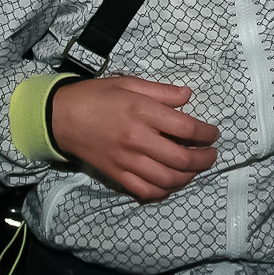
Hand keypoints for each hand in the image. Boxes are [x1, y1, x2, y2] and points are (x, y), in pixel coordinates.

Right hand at [51, 75, 218, 199]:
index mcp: (143, 112)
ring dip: (189, 177)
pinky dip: (164, 191)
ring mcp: (127, 160)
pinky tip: (171, 183)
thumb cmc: (96, 96)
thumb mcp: (129, 83)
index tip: (213, 134)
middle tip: (211, 154)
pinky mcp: (117, 175)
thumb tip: (188, 96)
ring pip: (168, 179)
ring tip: (195, 169)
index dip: (207, 134)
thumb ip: (161, 91)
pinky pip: (146, 191)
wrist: (60, 116)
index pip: (187, 129)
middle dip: (205, 159)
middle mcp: (138, 139)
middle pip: (182, 159)